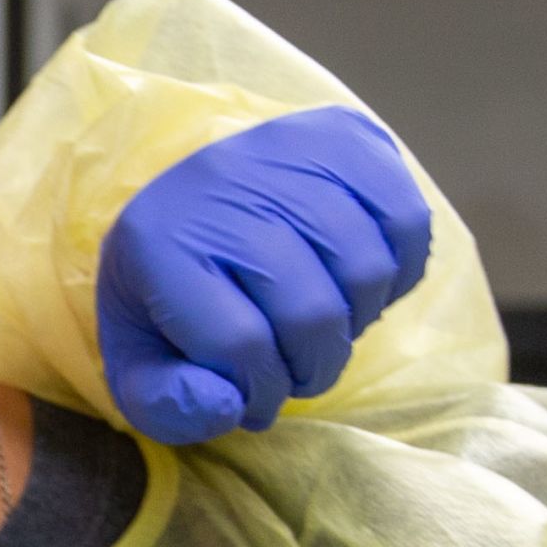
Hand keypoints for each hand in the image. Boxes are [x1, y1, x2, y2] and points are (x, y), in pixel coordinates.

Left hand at [95, 104, 432, 441]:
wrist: (188, 197)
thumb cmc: (166, 294)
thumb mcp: (139, 359)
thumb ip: (167, 403)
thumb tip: (228, 407)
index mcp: (158, 245)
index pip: (239, 344)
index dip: (259, 391)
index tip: (253, 399)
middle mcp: (223, 187)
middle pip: (312, 312)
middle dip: (312, 367)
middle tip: (295, 370)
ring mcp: (289, 153)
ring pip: (367, 271)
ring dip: (355, 322)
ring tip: (320, 324)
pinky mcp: (346, 138)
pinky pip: (408, 224)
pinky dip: (397, 272)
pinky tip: (353, 282)